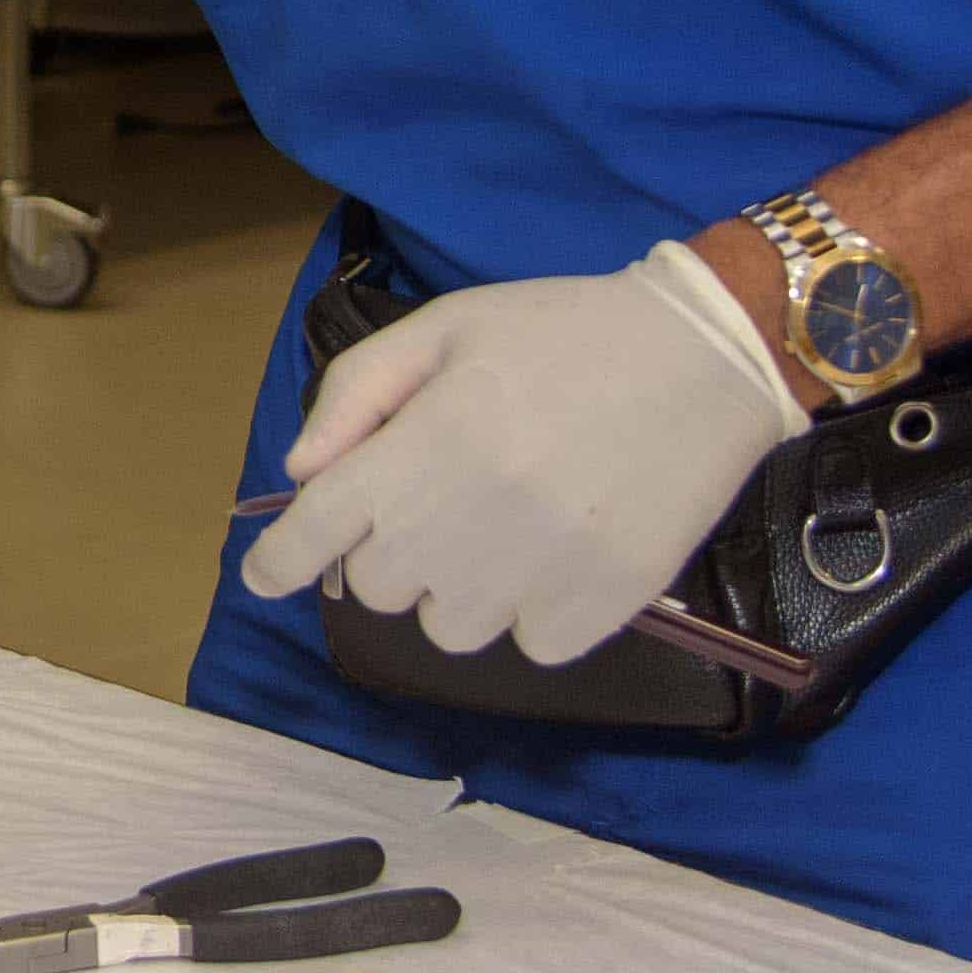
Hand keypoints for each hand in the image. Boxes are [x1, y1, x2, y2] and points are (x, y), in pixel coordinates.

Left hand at [235, 245, 804, 662]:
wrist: (705, 355)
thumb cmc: (564, 332)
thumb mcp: (447, 328)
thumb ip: (358, 393)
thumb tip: (303, 472)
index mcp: (422, 446)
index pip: (317, 530)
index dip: (279, 561)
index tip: (266, 575)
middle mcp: (468, 520)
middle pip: (378, 587)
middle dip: (392, 549)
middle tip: (447, 496)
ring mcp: (535, 572)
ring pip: (449, 628)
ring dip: (459, 589)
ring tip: (509, 524)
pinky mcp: (600, 607)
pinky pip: (529, 644)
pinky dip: (534, 612)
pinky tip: (564, 551)